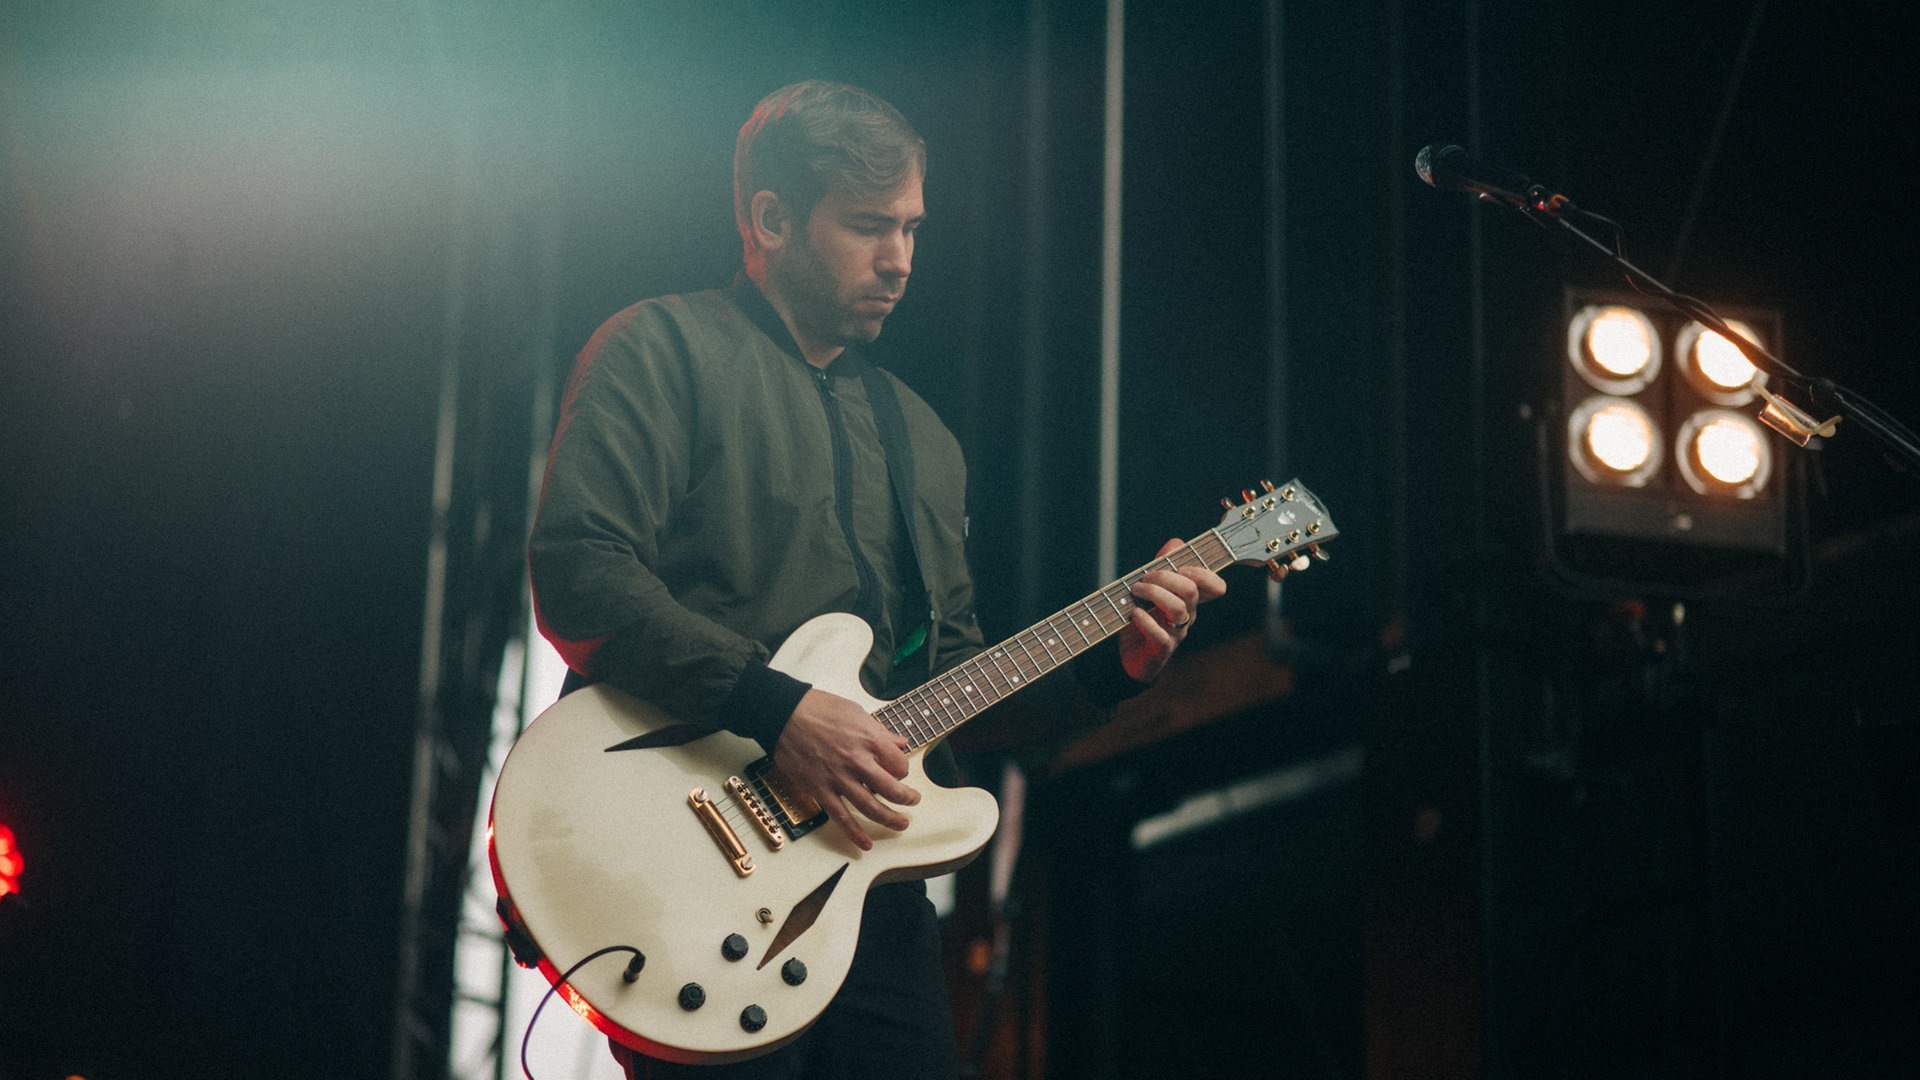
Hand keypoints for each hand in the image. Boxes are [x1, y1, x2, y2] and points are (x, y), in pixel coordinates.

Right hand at [772, 689, 919, 850]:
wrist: (783, 714)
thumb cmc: (817, 708)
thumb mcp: (856, 712)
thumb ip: (880, 731)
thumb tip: (898, 741)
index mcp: (869, 740)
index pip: (900, 764)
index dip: (903, 769)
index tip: (899, 771)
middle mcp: (857, 761)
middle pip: (892, 789)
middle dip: (907, 799)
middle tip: (912, 801)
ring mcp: (839, 778)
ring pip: (872, 807)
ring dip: (890, 819)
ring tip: (900, 824)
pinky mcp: (820, 790)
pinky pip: (841, 817)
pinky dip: (855, 833)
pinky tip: (865, 843)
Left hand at [1117, 537, 1227, 683]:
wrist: (1129, 656)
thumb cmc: (1143, 618)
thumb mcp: (1151, 588)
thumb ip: (1163, 564)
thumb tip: (1176, 542)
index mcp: (1189, 600)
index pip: (1215, 587)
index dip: (1204, 574)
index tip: (1182, 568)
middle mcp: (1187, 616)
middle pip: (1190, 590)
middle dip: (1165, 577)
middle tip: (1143, 579)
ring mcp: (1176, 634)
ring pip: (1178, 609)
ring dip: (1154, 594)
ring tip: (1135, 592)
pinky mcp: (1161, 650)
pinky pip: (1161, 635)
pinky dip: (1145, 620)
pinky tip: (1134, 614)